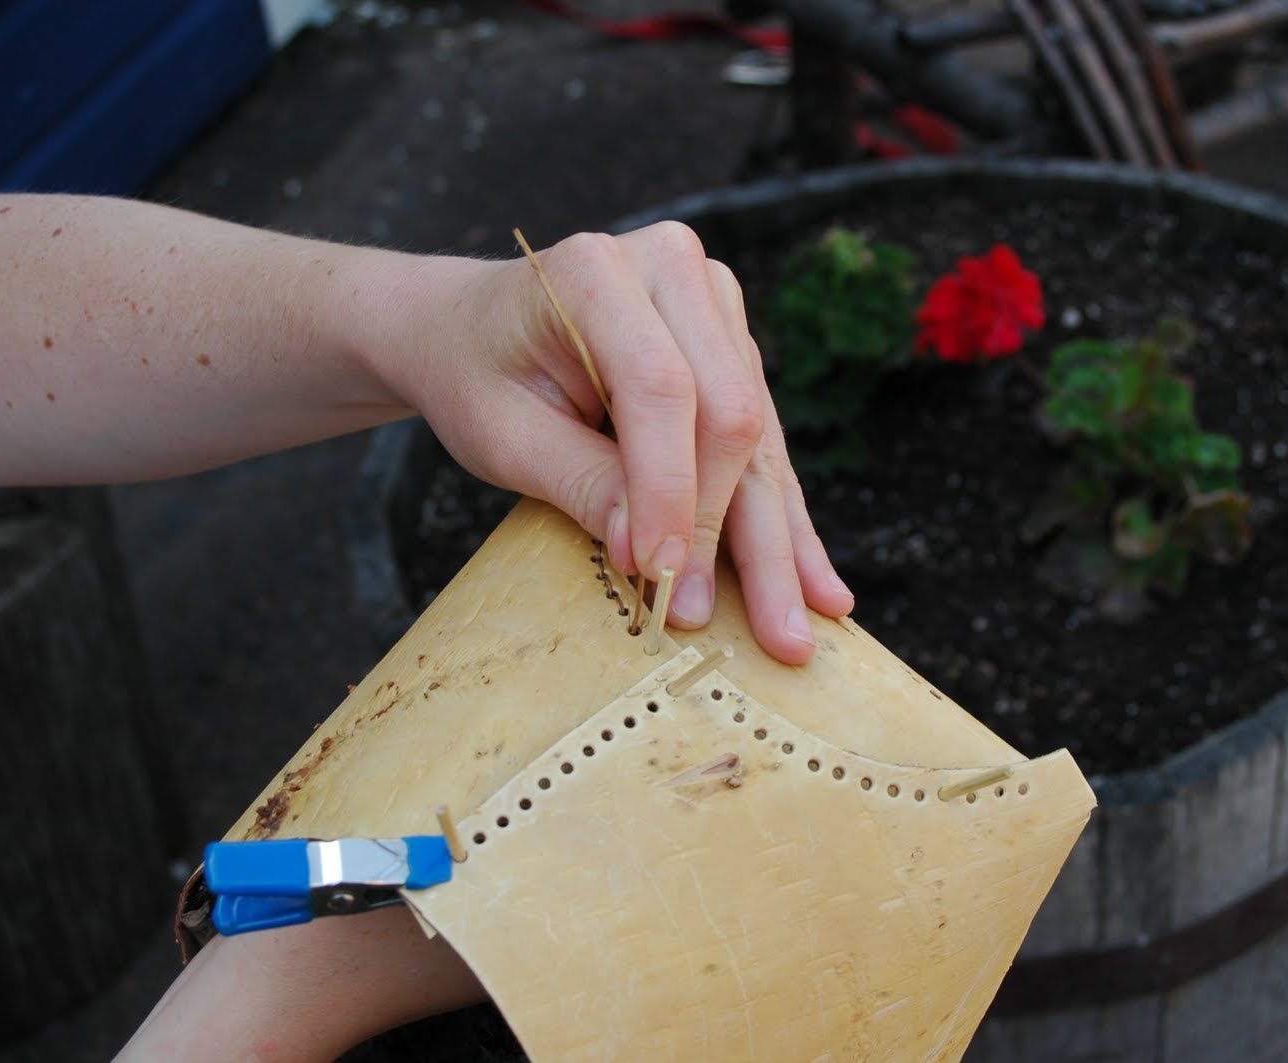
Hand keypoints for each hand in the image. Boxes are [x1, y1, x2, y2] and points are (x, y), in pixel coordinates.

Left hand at [384, 223, 853, 663]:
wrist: (471, 330)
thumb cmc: (476, 378)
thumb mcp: (501, 434)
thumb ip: (579, 481)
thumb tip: (655, 555)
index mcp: (598, 271)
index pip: (662, 389)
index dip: (672, 490)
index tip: (663, 577)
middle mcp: (672, 270)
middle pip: (728, 413)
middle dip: (739, 534)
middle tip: (763, 631)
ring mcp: (712, 303)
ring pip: (759, 438)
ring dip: (777, 541)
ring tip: (801, 625)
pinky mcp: (732, 344)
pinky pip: (763, 441)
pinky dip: (780, 518)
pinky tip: (816, 582)